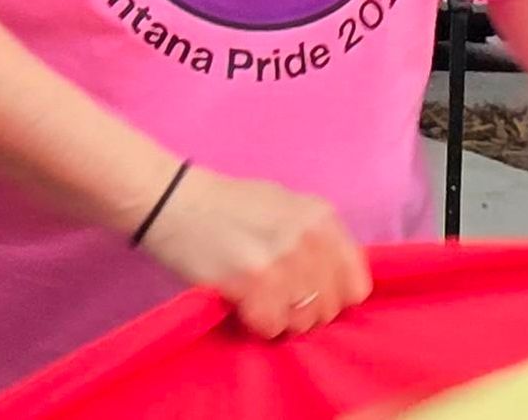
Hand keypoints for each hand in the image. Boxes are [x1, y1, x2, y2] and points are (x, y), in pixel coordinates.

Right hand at [139, 164, 372, 338]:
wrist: (172, 201)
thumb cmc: (227, 205)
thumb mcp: (284, 206)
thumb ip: (317, 239)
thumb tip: (343, 284)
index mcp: (320, 217)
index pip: (356, 286)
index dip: (332, 296)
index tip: (309, 292)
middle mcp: (308, 237)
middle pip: (330, 309)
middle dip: (305, 309)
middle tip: (275, 294)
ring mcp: (282, 260)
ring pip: (303, 323)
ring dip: (281, 319)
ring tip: (257, 296)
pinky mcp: (253, 282)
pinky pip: (272, 327)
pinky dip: (257, 322)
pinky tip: (241, 300)